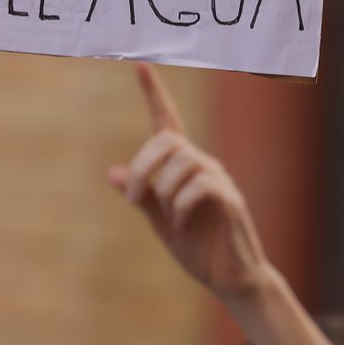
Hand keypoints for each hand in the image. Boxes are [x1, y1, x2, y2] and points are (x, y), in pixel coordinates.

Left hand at [108, 64, 272, 300]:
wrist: (229, 279)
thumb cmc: (197, 247)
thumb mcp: (159, 221)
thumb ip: (141, 196)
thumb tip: (111, 172)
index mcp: (184, 167)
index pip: (168, 121)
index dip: (154, 93)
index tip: (140, 65)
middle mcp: (204, 165)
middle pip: (166, 140)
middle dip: (142, 166)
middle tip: (132, 198)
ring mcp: (220, 181)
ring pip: (183, 161)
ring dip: (164, 190)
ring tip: (169, 217)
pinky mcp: (231, 201)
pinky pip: (202, 186)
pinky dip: (182, 204)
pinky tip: (182, 223)